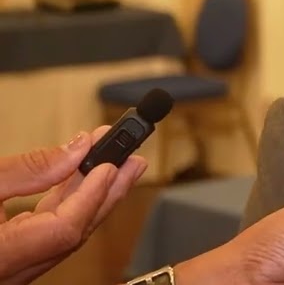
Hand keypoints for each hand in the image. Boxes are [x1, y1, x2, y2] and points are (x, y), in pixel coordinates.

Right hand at [0, 127, 147, 284]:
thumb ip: (24, 170)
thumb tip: (75, 149)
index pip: (63, 232)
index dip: (92, 196)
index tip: (112, 162)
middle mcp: (9, 272)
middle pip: (72, 234)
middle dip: (106, 193)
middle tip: (133, 157)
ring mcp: (9, 271)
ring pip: (62, 237)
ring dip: (91, 198)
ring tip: (118, 163)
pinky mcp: (5, 262)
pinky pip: (44, 237)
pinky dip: (64, 207)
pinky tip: (78, 181)